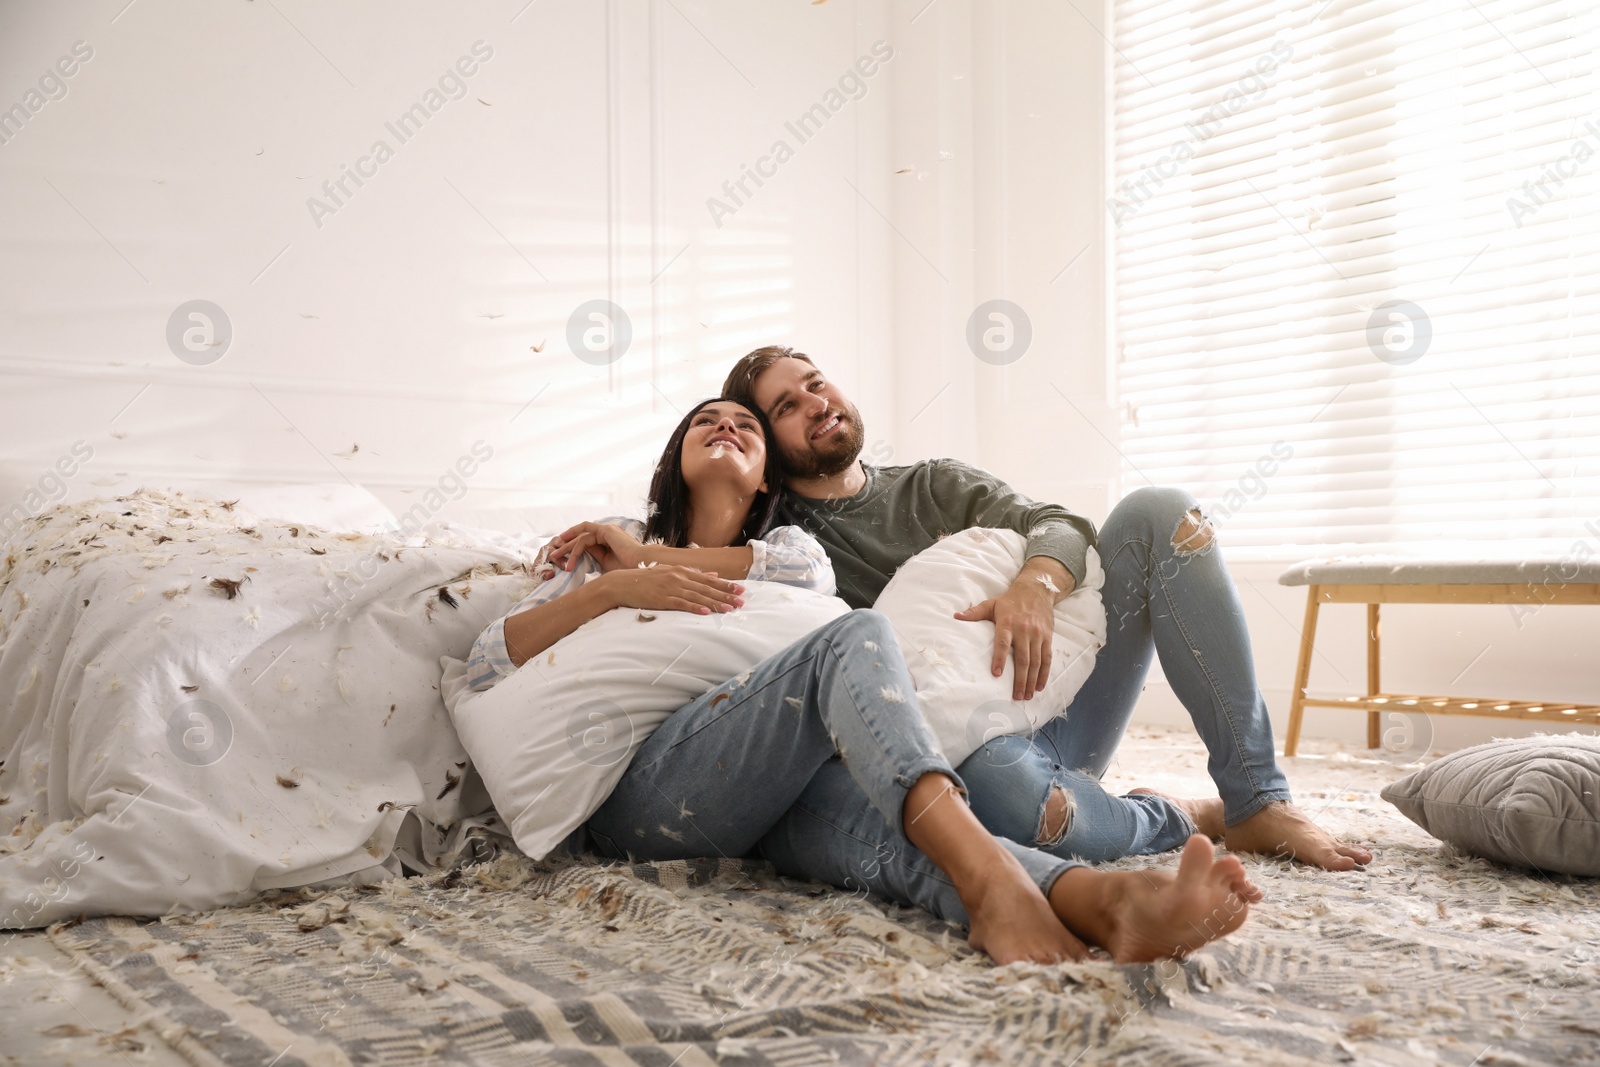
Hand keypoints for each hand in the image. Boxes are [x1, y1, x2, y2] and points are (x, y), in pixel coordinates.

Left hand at [547, 521, 646, 572]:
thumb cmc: (629, 568)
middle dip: (566, 544)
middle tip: (553, 554)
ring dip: (567, 547)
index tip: (562, 554)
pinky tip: (570, 558)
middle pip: (581, 535)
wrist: (642, 566)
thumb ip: (595, 557)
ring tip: (556, 557)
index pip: (587, 538)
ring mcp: (608, 530)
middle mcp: (608, 531)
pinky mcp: (606, 531)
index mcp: (609, 539)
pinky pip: (586, 537)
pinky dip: (576, 547)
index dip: (573, 545)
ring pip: (581, 536)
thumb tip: (581, 559)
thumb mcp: (606, 563)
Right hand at [598, 565, 744, 614]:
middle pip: (706, 588)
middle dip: (725, 594)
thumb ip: (692, 574)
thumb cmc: (647, 580)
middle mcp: (678, 577)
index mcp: (681, 571)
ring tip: (729, 609)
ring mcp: (670, 588)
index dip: (725, 585)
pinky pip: (681, 604)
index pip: (708, 579)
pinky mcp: (662, 599)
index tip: (740, 589)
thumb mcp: (670, 572)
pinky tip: (705, 612)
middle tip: (741, 601)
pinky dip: (694, 608)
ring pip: (697, 597)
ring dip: (715, 603)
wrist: (622, 583)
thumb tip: (713, 576)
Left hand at [955, 581, 1056, 700]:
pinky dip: (1044, 673)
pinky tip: (1039, 686)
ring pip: (1035, 661)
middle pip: (1022, 658)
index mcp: (1007, 623)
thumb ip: (974, 612)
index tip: (996, 674)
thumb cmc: (1010, 600)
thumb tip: (955, 616)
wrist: (1036, 590)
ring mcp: (1037, 635)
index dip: (1000, 659)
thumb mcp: (991, 604)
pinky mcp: (1047, 637)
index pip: (1003, 643)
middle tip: (1016, 696)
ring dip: (1031, 680)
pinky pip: (1047, 658)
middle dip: (1020, 679)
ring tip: (1026, 696)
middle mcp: (1023, 630)